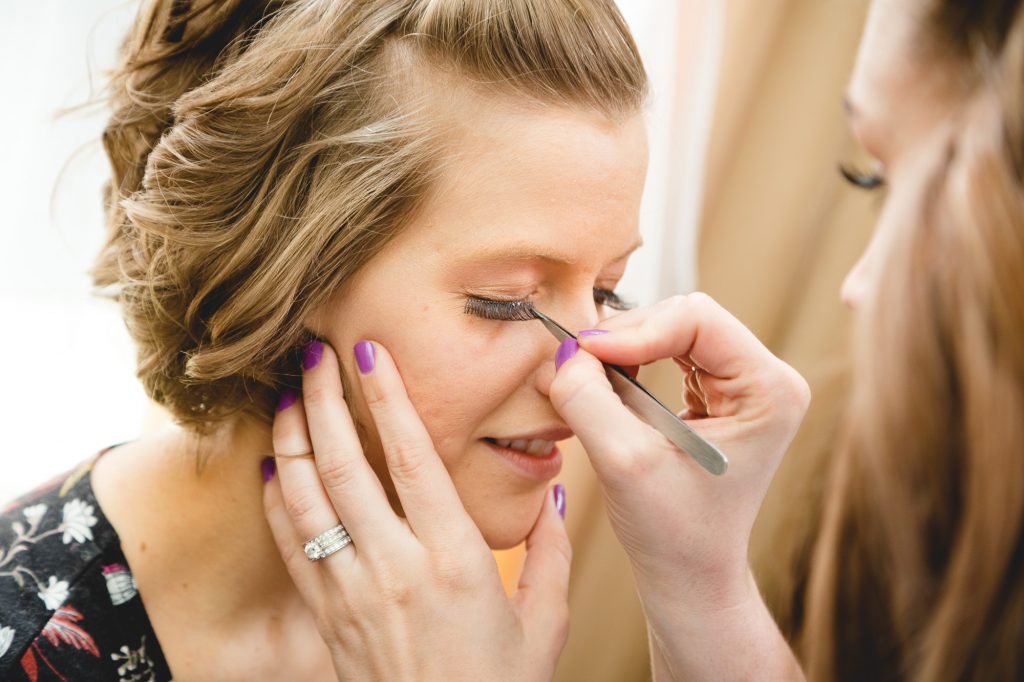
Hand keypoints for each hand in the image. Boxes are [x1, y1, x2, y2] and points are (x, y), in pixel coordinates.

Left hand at [262, 340, 570, 680]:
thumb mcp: (544, 622)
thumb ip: (550, 551)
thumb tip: (555, 492)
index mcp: (455, 560)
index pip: (412, 458)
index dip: (388, 398)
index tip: (371, 353)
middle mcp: (395, 568)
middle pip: (345, 466)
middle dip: (324, 401)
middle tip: (313, 354)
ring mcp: (353, 593)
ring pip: (307, 500)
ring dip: (291, 441)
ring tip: (288, 396)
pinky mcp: (327, 618)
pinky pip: (292, 547)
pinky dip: (277, 503)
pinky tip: (272, 468)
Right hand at [549, 293, 807, 679]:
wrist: (690, 577)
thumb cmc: (673, 534)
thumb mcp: (624, 464)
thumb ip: (588, 400)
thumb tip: (564, 352)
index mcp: (770, 390)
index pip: (696, 318)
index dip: (634, 330)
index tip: (584, 355)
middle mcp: (766, 379)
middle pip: (683, 316)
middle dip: (625, 337)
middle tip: (576, 365)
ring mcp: (743, 385)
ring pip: (671, 329)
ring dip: (623, 348)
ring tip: (587, 378)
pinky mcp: (717, 393)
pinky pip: (666, 351)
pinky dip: (629, 362)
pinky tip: (606, 386)